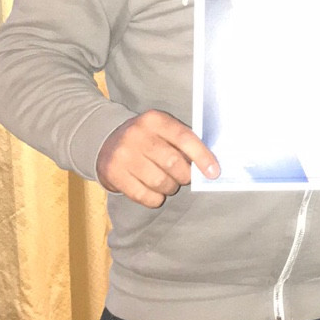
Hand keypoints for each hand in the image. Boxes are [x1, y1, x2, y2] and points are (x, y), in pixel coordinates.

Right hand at [96, 110, 217, 206]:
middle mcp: (137, 134)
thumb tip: (209, 167)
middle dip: (185, 176)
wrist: (106, 141)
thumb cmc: (146, 139)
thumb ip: (184, 144)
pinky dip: (155, 199)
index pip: (184, 138)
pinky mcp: (113, 173)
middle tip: (183, 177)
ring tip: (167, 183)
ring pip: (160, 182)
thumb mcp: (162, 131)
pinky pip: (144, 195)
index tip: (214, 172)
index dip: (202, 157)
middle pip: (173, 163)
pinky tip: (154, 192)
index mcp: (154, 120)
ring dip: (170, 188)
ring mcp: (123, 154)